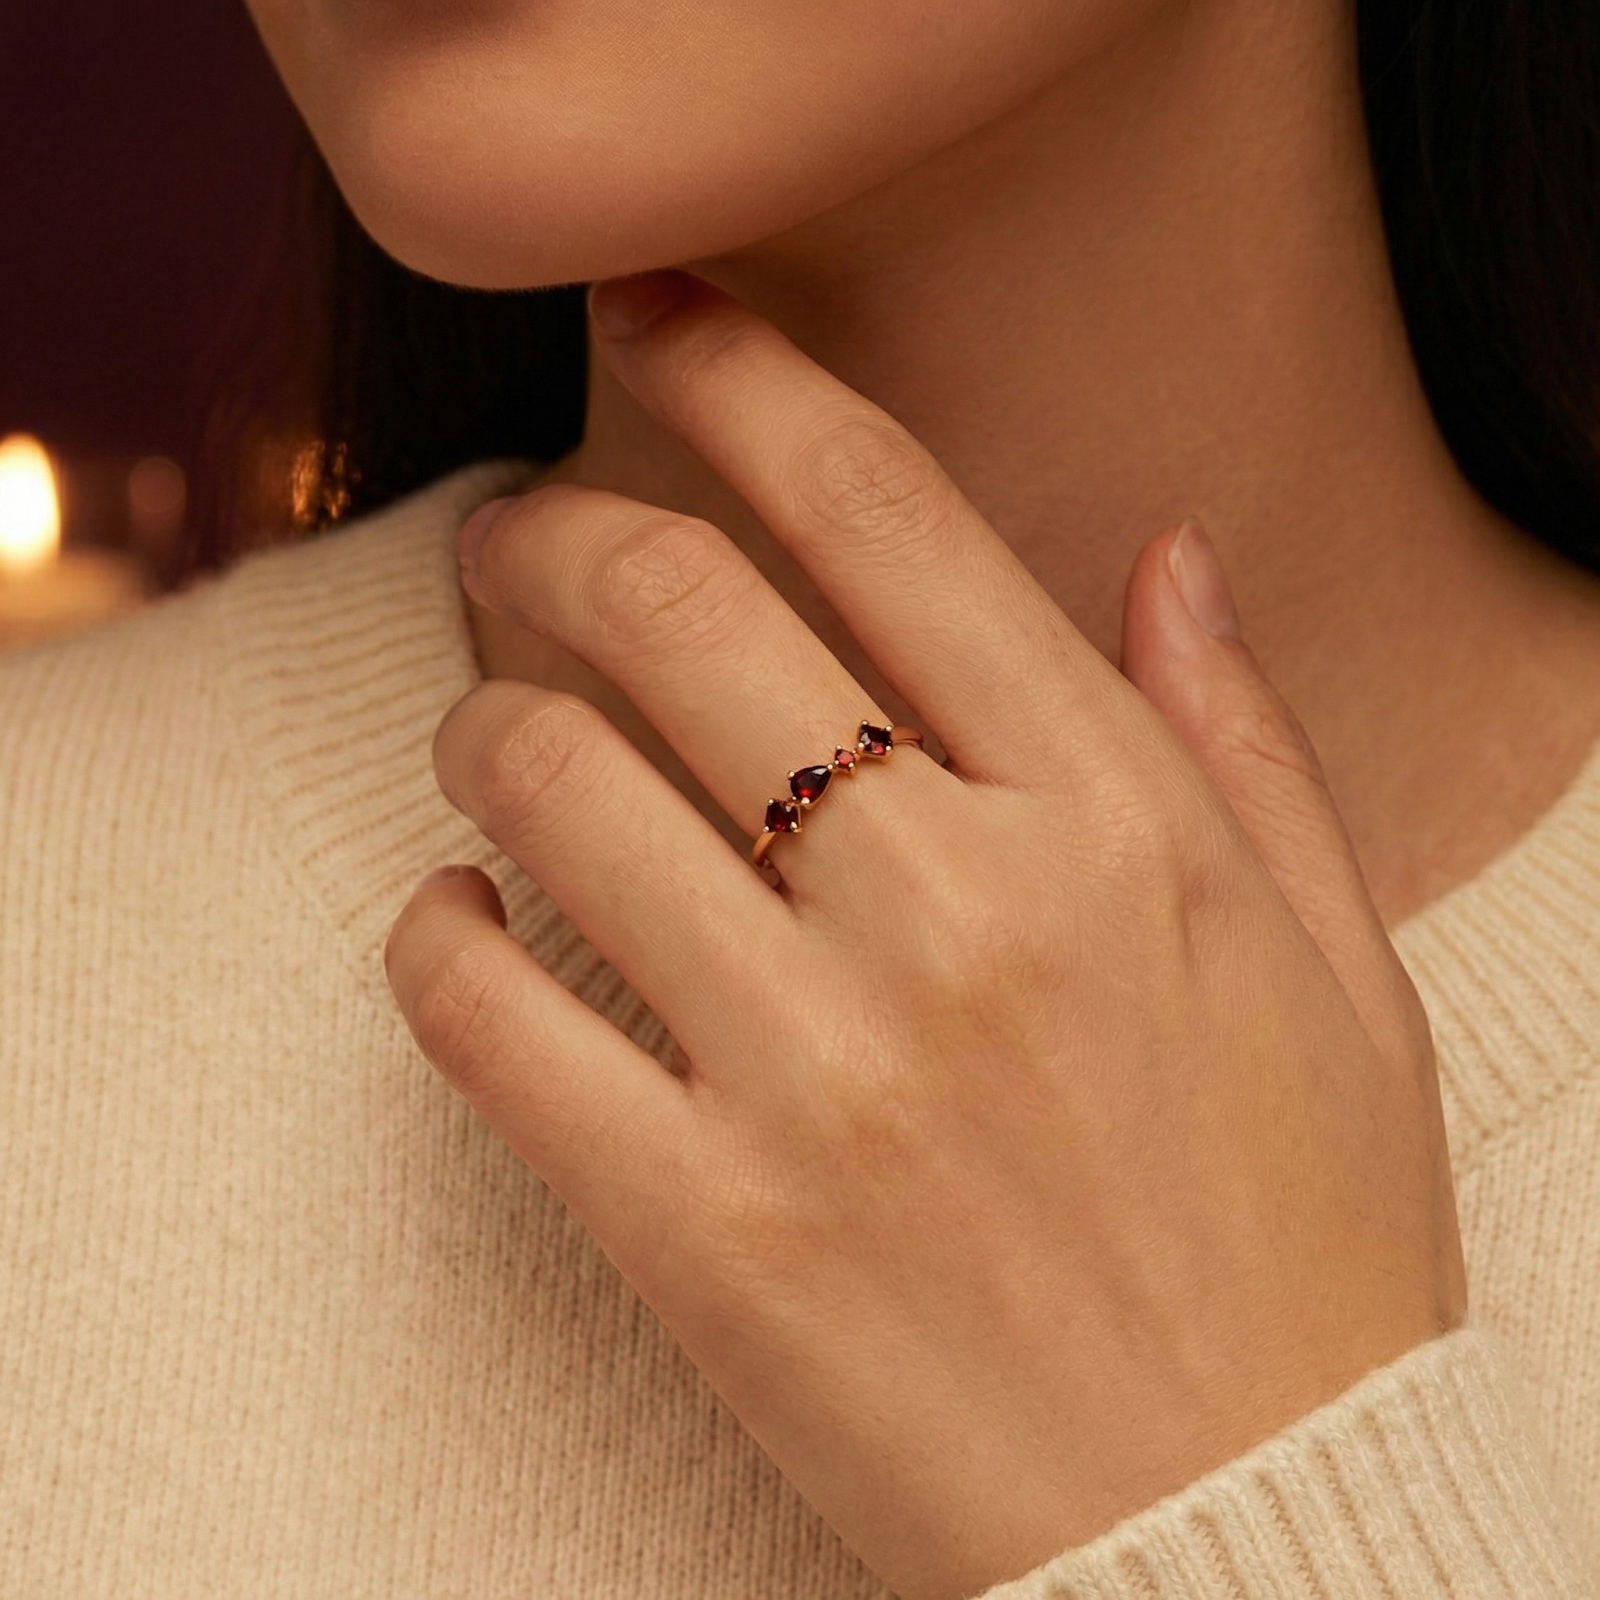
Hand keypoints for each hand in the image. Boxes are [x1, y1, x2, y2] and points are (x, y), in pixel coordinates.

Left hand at [384, 269, 1467, 1599]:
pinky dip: (436, 935)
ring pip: (550, 786)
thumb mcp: (1336, 966)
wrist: (1254, 1535)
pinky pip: (489, 1022)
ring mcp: (820, 1077)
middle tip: (515, 537)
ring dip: (482, 717)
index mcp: (1118, 827)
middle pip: (676, 609)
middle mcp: (960, 916)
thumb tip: (1164, 557)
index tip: (652, 313)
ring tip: (488, 723)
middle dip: (557, 532)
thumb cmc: (1306, 1244)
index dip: (741, 374)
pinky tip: (458, 916)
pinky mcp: (709, 1236)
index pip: (886, 515)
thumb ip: (1240, 741)